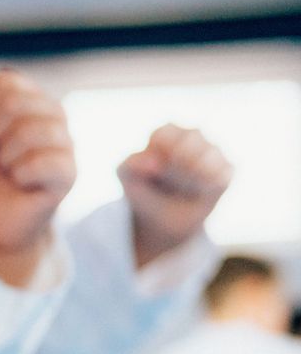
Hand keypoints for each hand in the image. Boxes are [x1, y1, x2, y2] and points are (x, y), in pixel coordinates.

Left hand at [0, 70, 76, 287]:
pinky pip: (40, 163)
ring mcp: (65, 140)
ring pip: (26, 132)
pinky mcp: (69, 171)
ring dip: (5, 157)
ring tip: (9, 168)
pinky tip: (22, 179)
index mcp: (28, 95)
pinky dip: (19, 174)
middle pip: (11, 104)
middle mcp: (52, 111)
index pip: (2, 83)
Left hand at [119, 125, 231, 268]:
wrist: (162, 219)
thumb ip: (131, 165)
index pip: (165, 134)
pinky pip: (222, 175)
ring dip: (192, 178)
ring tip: (181, 189)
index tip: (154, 172)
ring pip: (209, 156)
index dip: (160, 154)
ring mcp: (212, 151)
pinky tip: (199, 193)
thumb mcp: (127, 178)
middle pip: (191, 141)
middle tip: (169, 182)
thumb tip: (155, 162)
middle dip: (177, 166)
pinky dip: (208, 187)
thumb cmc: (144, 191)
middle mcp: (192, 137)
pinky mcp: (226, 169)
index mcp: (166, 133)